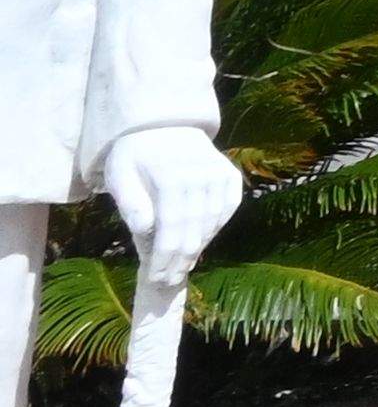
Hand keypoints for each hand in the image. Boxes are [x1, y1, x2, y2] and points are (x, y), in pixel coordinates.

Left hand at [103, 126, 239, 279]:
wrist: (163, 125)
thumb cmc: (134, 156)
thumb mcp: (119, 177)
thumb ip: (131, 204)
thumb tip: (146, 231)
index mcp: (172, 178)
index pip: (171, 229)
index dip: (164, 257)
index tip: (155, 277)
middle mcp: (201, 176)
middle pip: (193, 230)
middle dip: (180, 260)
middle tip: (168, 280)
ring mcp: (219, 174)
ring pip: (212, 222)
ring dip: (198, 247)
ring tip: (182, 266)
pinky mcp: (229, 174)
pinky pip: (227, 208)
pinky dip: (216, 227)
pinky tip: (201, 241)